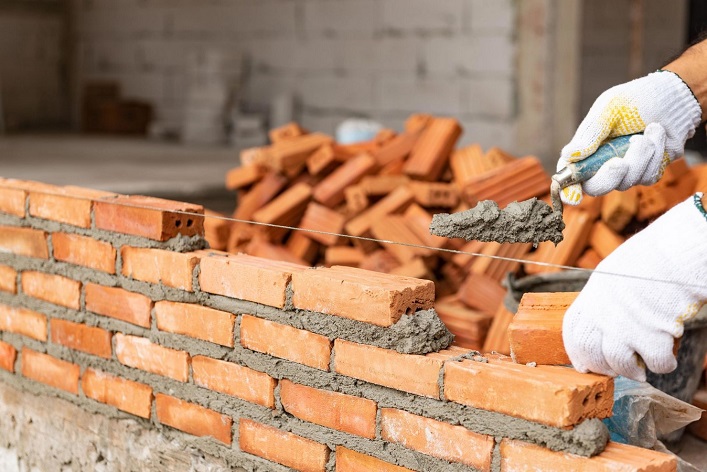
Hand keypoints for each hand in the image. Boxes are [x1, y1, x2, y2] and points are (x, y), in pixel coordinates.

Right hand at [558, 71, 700, 204]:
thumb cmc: (635, 99)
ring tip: (651, 129)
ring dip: (640, 155)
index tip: (573, 197)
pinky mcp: (647, 173)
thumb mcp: (609, 109)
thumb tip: (568, 156)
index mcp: (585, 149)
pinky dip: (656, 155)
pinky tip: (657, 135)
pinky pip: (648, 176)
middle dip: (609, 176)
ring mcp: (625, 171)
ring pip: (626, 182)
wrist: (673, 99)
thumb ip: (589, 134)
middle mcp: (601, 164)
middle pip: (596, 187)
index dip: (568, 190)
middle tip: (620, 163)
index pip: (569, 175)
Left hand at [562, 194, 706, 380]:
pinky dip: (663, 366)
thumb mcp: (616, 274)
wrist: (675, 255)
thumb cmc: (652, 260)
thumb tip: (605, 320)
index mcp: (592, 294)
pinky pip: (655, 364)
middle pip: (590, 351)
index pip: (573, 329)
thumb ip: (607, 297)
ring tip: (641, 371)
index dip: (576, 351)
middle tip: (615, 371)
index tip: (583, 364)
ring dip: (631, 371)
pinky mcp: (652, 337)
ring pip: (618, 363)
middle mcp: (602, 312)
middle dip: (602, 367)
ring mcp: (624, 327)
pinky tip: (669, 360)